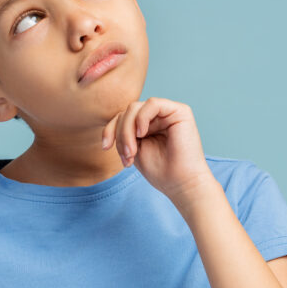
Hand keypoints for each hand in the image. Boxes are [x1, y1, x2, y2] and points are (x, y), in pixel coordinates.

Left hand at [101, 97, 215, 203]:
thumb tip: (113, 121)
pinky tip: (142, 133)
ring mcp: (168, 112)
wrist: (181, 184)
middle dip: (120, 134)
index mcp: (147, 125)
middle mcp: (157, 116)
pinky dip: (142, 118)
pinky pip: (153, 103)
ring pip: (135, 108)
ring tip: (133, 152)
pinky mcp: (180, 111)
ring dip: (127, 130)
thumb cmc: (160, 171)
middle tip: (126, 156)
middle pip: (126, 112)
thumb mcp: (133, 149)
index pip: (121, 117)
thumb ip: (124, 133)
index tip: (105, 148)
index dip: (110, 130)